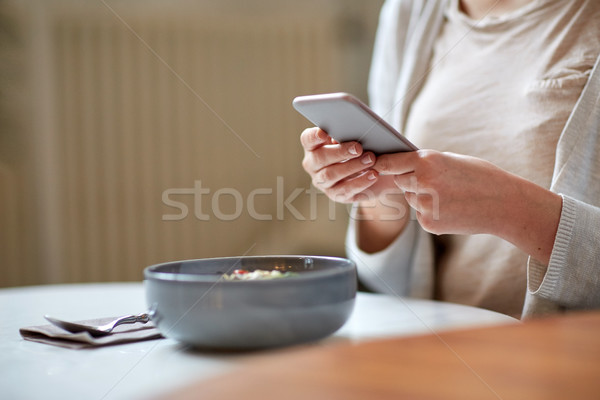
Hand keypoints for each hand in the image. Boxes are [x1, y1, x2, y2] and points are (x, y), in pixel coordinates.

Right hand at [300, 127, 380, 203]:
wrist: (375, 171)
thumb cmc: (359, 149)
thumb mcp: (352, 139)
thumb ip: (345, 135)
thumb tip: (343, 135)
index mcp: (314, 147)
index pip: (308, 139)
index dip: (314, 136)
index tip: (323, 133)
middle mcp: (313, 165)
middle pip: (319, 158)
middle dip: (339, 152)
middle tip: (358, 148)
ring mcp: (322, 182)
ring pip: (330, 175)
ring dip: (351, 167)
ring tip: (370, 159)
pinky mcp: (335, 195)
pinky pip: (345, 190)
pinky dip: (360, 181)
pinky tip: (373, 174)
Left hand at [374, 149, 561, 262]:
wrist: (504, 205)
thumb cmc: (481, 177)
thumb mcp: (452, 160)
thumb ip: (426, 163)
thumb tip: (402, 165)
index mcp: (427, 161)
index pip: (391, 162)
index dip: (383, 163)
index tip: (374, 164)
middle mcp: (422, 182)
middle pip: (400, 181)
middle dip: (410, 180)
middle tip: (432, 181)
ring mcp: (424, 205)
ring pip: (411, 198)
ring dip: (422, 196)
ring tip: (449, 195)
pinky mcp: (428, 223)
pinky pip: (421, 214)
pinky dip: (432, 212)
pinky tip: (453, 209)